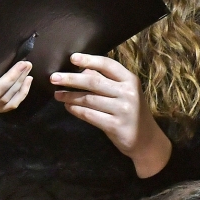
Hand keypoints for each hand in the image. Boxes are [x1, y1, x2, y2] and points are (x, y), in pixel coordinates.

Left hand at [51, 53, 171, 176]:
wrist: (146, 141)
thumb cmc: (131, 112)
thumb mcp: (124, 93)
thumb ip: (106, 81)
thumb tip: (82, 70)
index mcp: (130, 80)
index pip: (108, 64)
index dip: (89, 60)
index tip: (72, 58)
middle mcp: (128, 93)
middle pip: (94, 82)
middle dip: (71, 79)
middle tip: (54, 78)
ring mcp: (123, 110)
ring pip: (89, 99)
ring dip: (70, 96)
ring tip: (57, 95)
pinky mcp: (115, 125)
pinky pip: (89, 115)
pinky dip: (76, 110)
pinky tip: (68, 107)